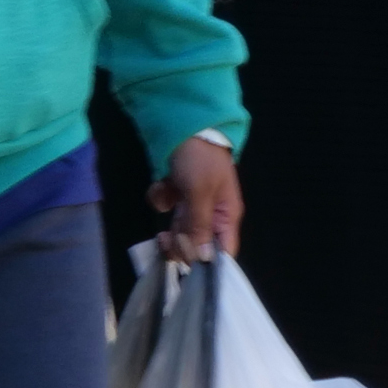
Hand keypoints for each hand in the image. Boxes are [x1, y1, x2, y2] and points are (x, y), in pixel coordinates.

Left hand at [151, 135, 242, 263]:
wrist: (183, 124)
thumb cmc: (199, 158)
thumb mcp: (199, 191)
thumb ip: (199, 225)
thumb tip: (203, 259)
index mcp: (226, 217)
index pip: (223, 252)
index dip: (205, 262)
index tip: (185, 264)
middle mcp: (212, 215)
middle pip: (197, 244)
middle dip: (179, 241)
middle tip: (164, 237)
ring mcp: (193, 204)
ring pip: (179, 228)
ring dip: (167, 218)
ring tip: (164, 200)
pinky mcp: (176, 192)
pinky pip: (166, 206)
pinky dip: (161, 197)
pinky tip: (161, 185)